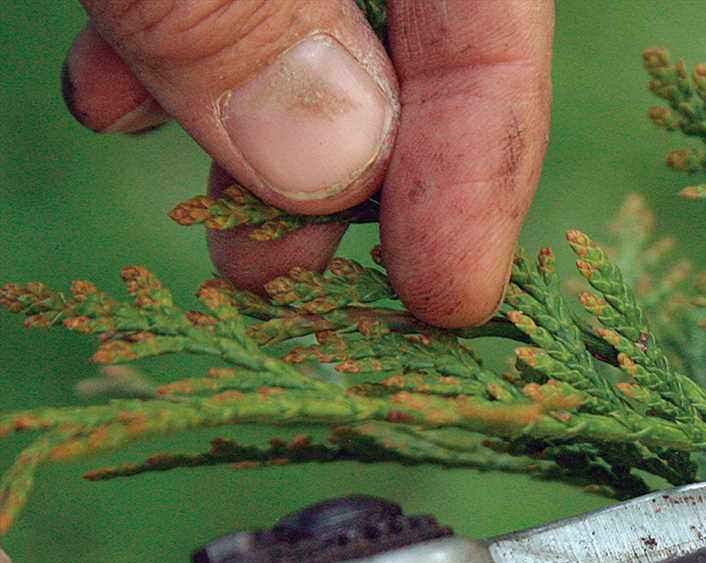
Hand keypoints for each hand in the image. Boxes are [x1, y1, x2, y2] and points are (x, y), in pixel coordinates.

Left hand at [60, 0, 554, 327]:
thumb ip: (235, 9)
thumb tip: (329, 163)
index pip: (491, 13)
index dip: (483, 160)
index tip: (451, 295)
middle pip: (417, 45)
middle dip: (363, 185)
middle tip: (302, 296)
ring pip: (313, 32)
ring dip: (257, 147)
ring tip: (220, 244)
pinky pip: (223, 0)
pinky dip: (179, 61)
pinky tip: (121, 105)